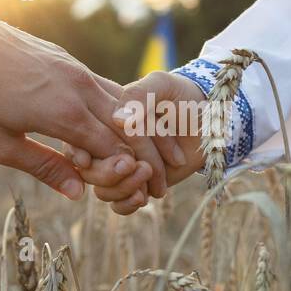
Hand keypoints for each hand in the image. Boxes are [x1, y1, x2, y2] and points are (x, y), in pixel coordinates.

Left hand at [0, 0, 169, 198]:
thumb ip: (44, 168)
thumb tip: (79, 193)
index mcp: (66, 114)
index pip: (117, 153)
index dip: (118, 176)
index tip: (103, 189)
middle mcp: (82, 89)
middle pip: (131, 131)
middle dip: (133, 158)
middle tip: (121, 178)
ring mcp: (79, 71)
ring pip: (125, 108)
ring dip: (127, 136)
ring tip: (112, 158)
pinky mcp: (72, 62)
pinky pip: (108, 91)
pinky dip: (113, 115)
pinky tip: (96, 131)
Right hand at [66, 70, 207, 213]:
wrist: (211, 121)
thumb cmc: (183, 97)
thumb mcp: (162, 85)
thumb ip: (140, 95)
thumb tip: (118, 121)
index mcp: (102, 118)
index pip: (79, 138)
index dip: (79, 151)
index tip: (88, 159)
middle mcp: (107, 145)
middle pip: (88, 169)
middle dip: (107, 171)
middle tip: (133, 165)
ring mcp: (120, 168)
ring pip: (102, 190)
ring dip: (121, 187)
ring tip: (148, 175)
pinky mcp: (136, 186)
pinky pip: (118, 205)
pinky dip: (127, 204)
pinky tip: (145, 196)